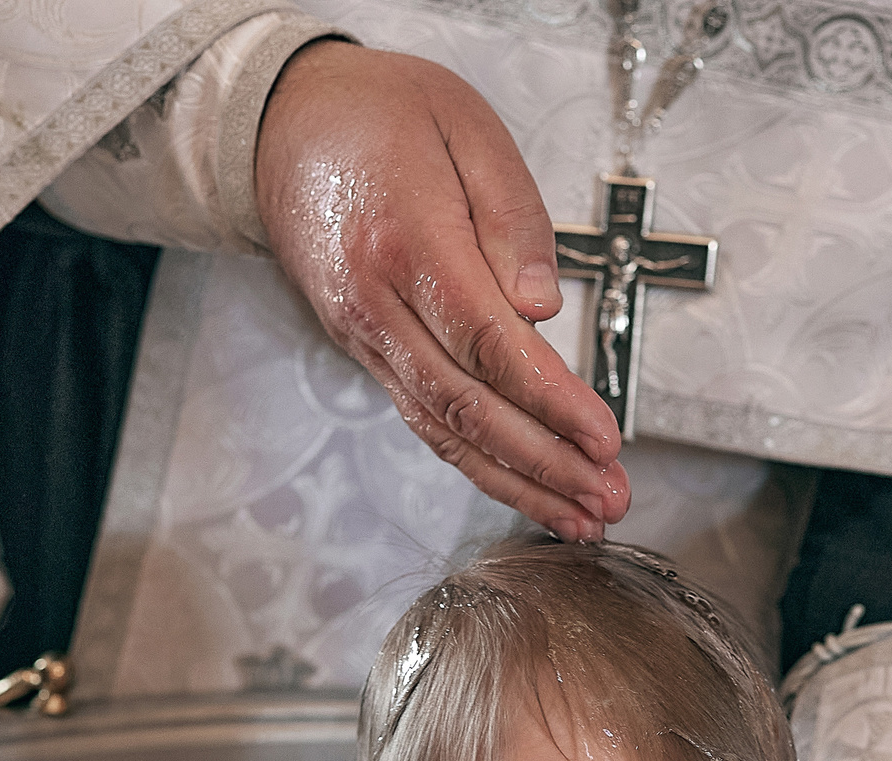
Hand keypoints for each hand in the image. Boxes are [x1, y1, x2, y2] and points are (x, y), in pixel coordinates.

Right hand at [256, 42, 630, 539]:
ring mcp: (363, 335)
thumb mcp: (467, 128)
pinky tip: (523, 486)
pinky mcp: (365, 350)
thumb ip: (513, 217)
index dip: (549, 400)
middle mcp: (374, 303)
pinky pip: (423, 417)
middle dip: (544, 464)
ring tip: (580, 515)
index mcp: (405, 242)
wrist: (283, 124)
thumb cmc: (380, 114)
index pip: (486, 343)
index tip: (602, 438)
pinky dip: (477, 462)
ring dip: (516, 482)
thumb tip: (544, 308)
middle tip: (608, 498)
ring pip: (442, 429)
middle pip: (466, 406)